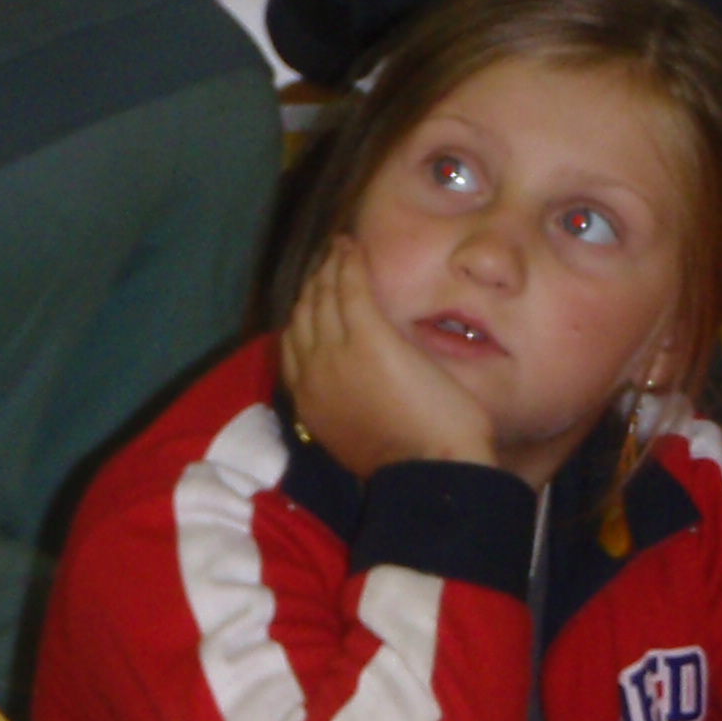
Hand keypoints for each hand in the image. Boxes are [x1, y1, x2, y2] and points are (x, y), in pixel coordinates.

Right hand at [280, 237, 495, 476]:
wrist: (429, 473)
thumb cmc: (410, 463)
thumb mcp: (361, 435)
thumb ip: (349, 405)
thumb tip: (357, 389)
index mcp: (307, 401)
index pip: (293, 345)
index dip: (303, 316)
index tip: (315, 299)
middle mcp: (310, 373)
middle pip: (302, 316)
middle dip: (312, 287)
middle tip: (326, 265)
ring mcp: (335, 354)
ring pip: (321, 298)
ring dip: (328, 269)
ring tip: (338, 250)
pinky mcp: (368, 338)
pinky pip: (350, 288)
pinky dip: (347, 263)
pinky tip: (351, 246)